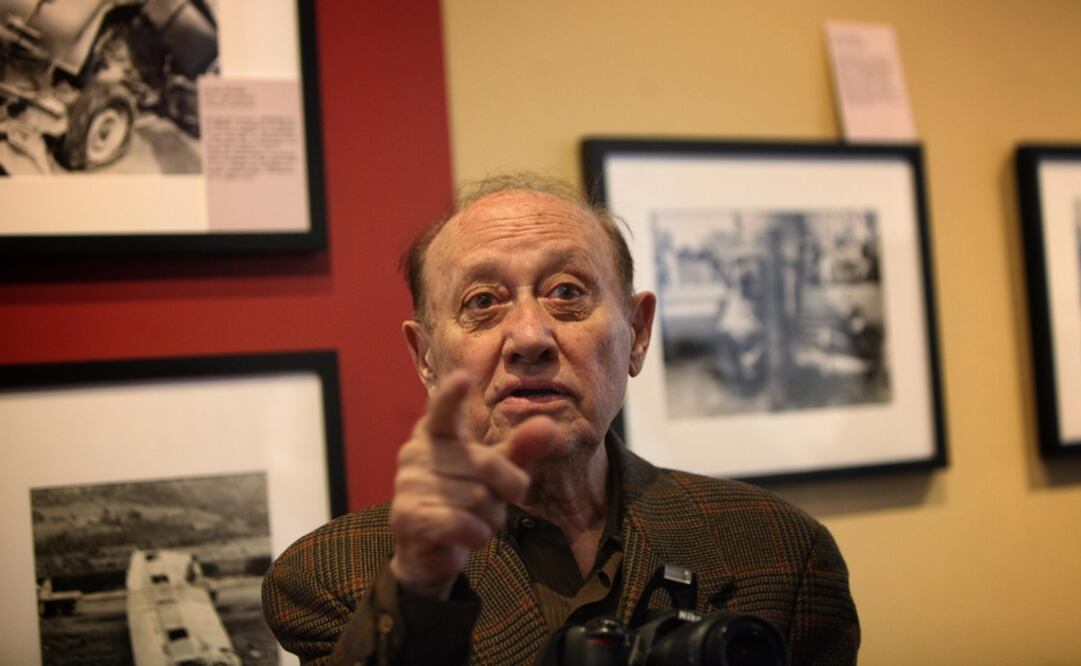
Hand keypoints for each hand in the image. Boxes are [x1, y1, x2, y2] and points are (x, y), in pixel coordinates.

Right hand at [388, 371, 556, 598]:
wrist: (430, 549)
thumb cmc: (467, 497)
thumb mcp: (499, 470)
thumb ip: (521, 447)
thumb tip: (550, 425)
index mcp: (437, 432)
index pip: (443, 410)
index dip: (452, 396)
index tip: (462, 378)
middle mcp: (415, 451)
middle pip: (486, 464)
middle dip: (503, 492)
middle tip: (494, 503)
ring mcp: (406, 483)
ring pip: (477, 498)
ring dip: (490, 518)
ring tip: (475, 520)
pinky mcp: (406, 516)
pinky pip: (462, 524)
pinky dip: (477, 535)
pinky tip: (466, 537)